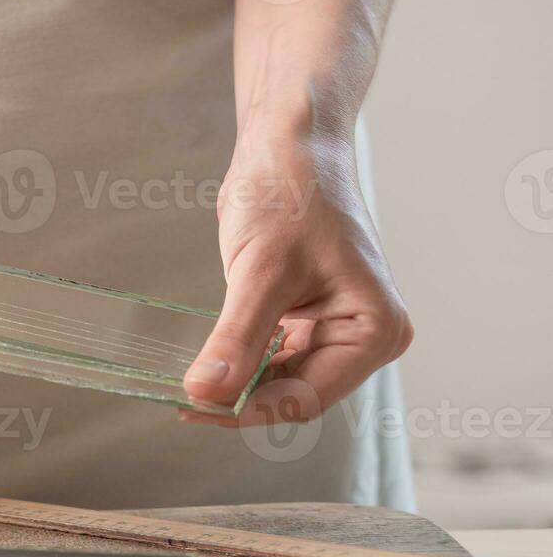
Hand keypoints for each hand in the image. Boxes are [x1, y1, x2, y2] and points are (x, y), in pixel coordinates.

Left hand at [180, 131, 412, 425]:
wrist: (289, 147)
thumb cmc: (291, 194)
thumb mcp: (260, 271)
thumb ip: (236, 338)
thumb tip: (205, 393)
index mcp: (373, 330)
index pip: (307, 396)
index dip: (250, 409)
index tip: (196, 409)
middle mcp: (362, 335)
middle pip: (294, 392)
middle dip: (241, 397)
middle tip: (183, 399)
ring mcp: (335, 327)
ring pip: (279, 377)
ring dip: (237, 381)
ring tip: (186, 385)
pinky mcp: (307, 316)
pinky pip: (272, 354)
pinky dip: (240, 360)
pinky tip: (208, 361)